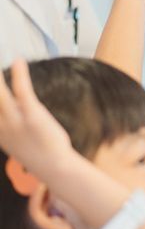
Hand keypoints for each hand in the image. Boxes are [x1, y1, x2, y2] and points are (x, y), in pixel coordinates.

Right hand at [0, 60, 71, 181]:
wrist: (56, 168)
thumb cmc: (39, 154)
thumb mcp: (17, 142)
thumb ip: (9, 129)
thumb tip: (11, 114)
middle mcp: (2, 126)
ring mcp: (16, 121)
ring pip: (0, 95)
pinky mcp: (32, 115)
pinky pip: (22, 90)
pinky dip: (20, 75)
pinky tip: (18, 61)